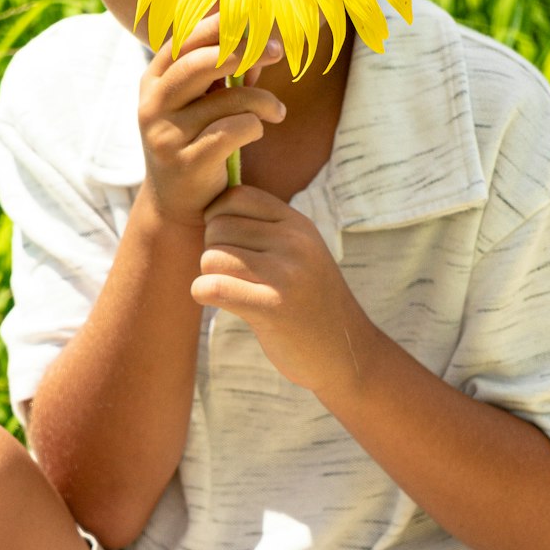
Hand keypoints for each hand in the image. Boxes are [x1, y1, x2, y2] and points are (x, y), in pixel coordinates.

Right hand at [138, 16, 285, 228]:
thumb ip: (224, 74)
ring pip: (226, 100)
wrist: (178, 204)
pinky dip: (254, 126)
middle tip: (276, 50)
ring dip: (262, 101)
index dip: (219, 26)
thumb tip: (262, 42)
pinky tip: (258, 130)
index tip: (254, 23)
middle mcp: (152, 104)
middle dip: (243, 51)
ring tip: (277, 111)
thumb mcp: (203, 104)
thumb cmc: (197, 141)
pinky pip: (233, 131)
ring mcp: (165, 134)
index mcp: (154, 80)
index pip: (183, 40)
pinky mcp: (185, 162)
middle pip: (198, 63)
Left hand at [191, 185, 374, 398]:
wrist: (346, 353)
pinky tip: (219, 303)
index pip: (236, 195)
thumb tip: (211, 207)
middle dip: (213, 251)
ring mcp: (285, 273)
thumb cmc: (311, 303)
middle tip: (232, 275)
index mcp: (298, 224)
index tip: (226, 243)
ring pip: (211, 257)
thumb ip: (266, 229)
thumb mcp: (301, 252)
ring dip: (209, 276)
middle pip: (217, 227)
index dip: (217, 217)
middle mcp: (293, 242)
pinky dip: (204, 294)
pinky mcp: (272, 307)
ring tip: (230, 290)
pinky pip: (213, 287)